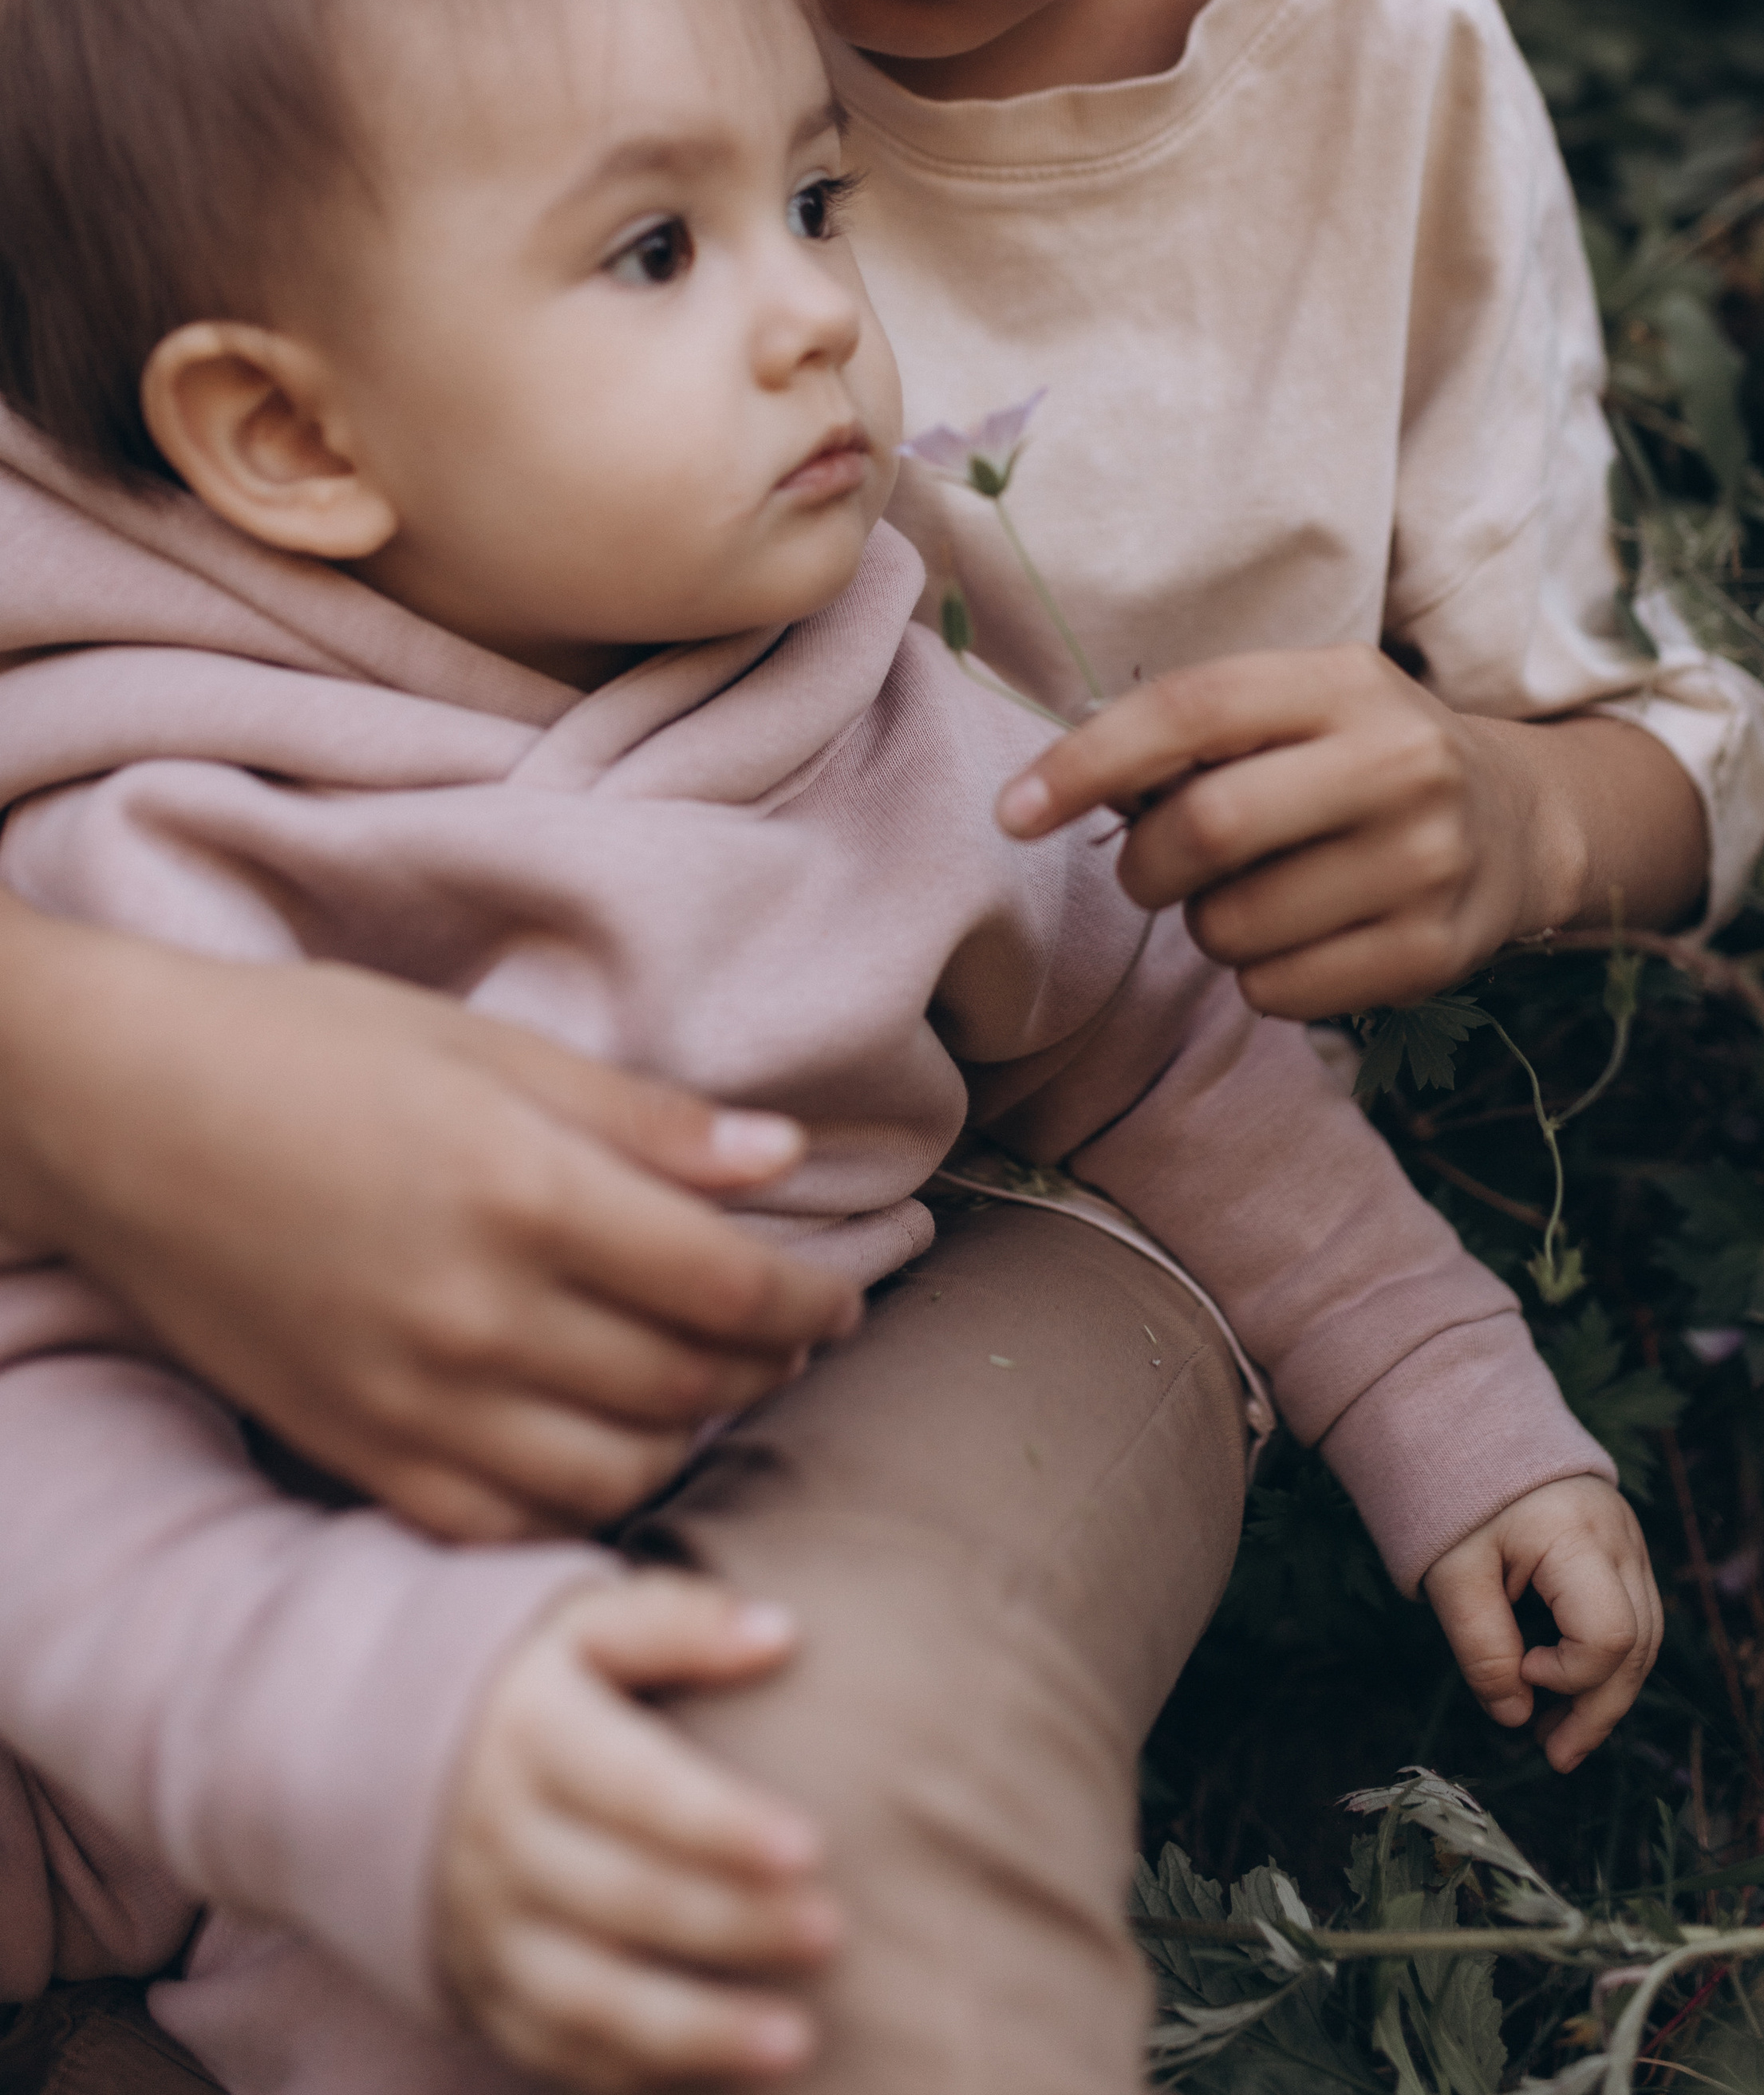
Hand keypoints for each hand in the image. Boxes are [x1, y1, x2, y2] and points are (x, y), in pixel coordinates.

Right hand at [0, 899, 859, 1540]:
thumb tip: (782, 1157)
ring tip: (709, 1394)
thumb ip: (643, 1118)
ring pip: (614, 1471)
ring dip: (689, 1439)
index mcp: (528, 1194)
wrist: (119, 1113)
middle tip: (792, 1342)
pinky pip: (504, 1524)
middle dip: (769, 1368)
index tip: (840, 1295)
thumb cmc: (306, 1048)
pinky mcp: (354, 1450)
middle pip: (686, 1383)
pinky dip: (579, 1503)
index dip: (810, 1299)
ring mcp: (412, 1400)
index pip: (728, 1284)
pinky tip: (602, 1455)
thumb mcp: (485, 1044)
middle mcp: (480, 1316)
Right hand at [438, 1573, 838, 2089]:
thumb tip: (781, 1633)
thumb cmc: (539, 1682)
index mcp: (533, 1734)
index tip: (811, 1845)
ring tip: (798, 2040)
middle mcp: (501, 1837)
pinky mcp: (485, 1993)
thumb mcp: (587, 1623)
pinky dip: (639, 2074)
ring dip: (696, 2030)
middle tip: (831, 1931)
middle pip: (622, 1897)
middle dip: (732, 1923)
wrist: (389, 1756)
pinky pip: (558, 2051)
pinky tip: (729, 2075)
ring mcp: (487, 1927)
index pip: (634, 1787)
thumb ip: (678, 1620)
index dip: (720, 1822)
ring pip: (588, 1999)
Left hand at [997, 648, 1705, 1018]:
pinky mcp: (1434, 953)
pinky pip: (1279, 990)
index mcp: (1344, 682)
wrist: (1521, 821)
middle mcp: (1398, 763)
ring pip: (1234, 925)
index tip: (1013, 812)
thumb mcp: (1301, 706)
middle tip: (1151, 872)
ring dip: (1204, 925)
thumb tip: (1063, 785)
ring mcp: (1426, 862)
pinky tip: (1300, 937)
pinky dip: (1257, 977)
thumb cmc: (1363, 757)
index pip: (1189, 713)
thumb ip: (1196, 734)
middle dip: (1143, 867)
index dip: (1085, 763)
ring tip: (1250, 897)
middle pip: (1206, 829)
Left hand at [1421, 1477, 1661, 1772]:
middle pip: (1638, 1645)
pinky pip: (1633, 1615)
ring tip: (1561, 1737)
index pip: (1608, 1635)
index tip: (1520, 1668)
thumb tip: (1515, 1718)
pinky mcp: (1623, 1546)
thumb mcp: (1453, 1574)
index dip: (1569, 1674)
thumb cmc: (1455, 1495)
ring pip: (1645, 1637)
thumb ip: (1483, 1648)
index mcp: (1579, 1536)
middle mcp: (1621, 1538)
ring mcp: (1630, 1539)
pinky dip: (1608, 1659)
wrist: (1469, 1422)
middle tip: (1554, 1756)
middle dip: (1599, 1709)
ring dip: (1607, 1691)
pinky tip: (1572, 1689)